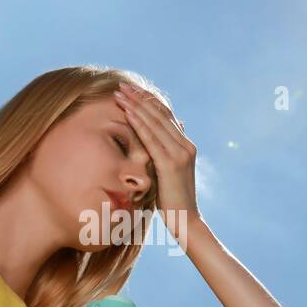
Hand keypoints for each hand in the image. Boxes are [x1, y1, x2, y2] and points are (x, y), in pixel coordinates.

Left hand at [113, 81, 198, 238]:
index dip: (148, 101)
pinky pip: (152, 140)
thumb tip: (165, 139)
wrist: (186, 221)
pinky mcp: (171, 164)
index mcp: (186, 146)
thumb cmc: (174, 201)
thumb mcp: (170, 174)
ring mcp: (180, 154)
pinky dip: (139, 124)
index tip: (132, 90)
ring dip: (136, 106)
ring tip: (120, 94)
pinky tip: (128, 113)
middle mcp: (186, 146)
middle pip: (160, 114)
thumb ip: (167, 155)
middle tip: (122, 86)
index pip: (166, 116)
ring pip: (156, 123)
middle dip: (140, 98)